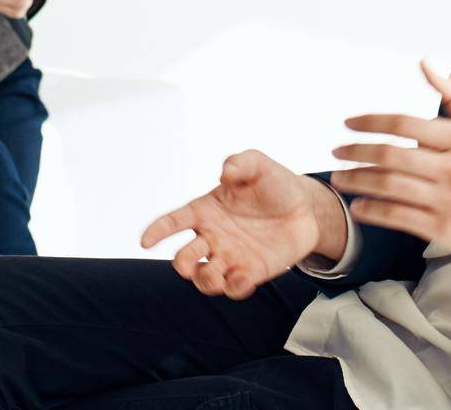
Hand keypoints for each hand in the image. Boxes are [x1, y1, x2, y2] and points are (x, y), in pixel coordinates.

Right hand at [140, 149, 348, 299]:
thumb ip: (241, 163)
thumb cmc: (274, 184)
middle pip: (184, 257)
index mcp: (206, 210)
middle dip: (182, 264)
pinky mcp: (250, 272)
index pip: (174, 222)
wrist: (305, 207)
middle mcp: (212, 237)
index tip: (145, 241)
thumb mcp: (259, 165)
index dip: (158, 231)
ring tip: (215, 277)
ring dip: (204, 281)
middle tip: (188, 264)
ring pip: (205, 278)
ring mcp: (230, 256)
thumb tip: (226, 172)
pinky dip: (235, 287)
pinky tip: (243, 279)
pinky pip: (235, 286)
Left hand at [332, 61, 450, 277]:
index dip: (371, 122)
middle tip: (338, 150)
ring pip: (389, 186)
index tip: (350, 123)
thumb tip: (426, 64)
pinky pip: (398, 217)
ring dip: (358, 180)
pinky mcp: (443, 229)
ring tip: (340, 177)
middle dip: (357, 151)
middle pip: (391, 155)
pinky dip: (373, 211)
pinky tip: (359, 205)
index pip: (406, 124)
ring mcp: (447, 200)